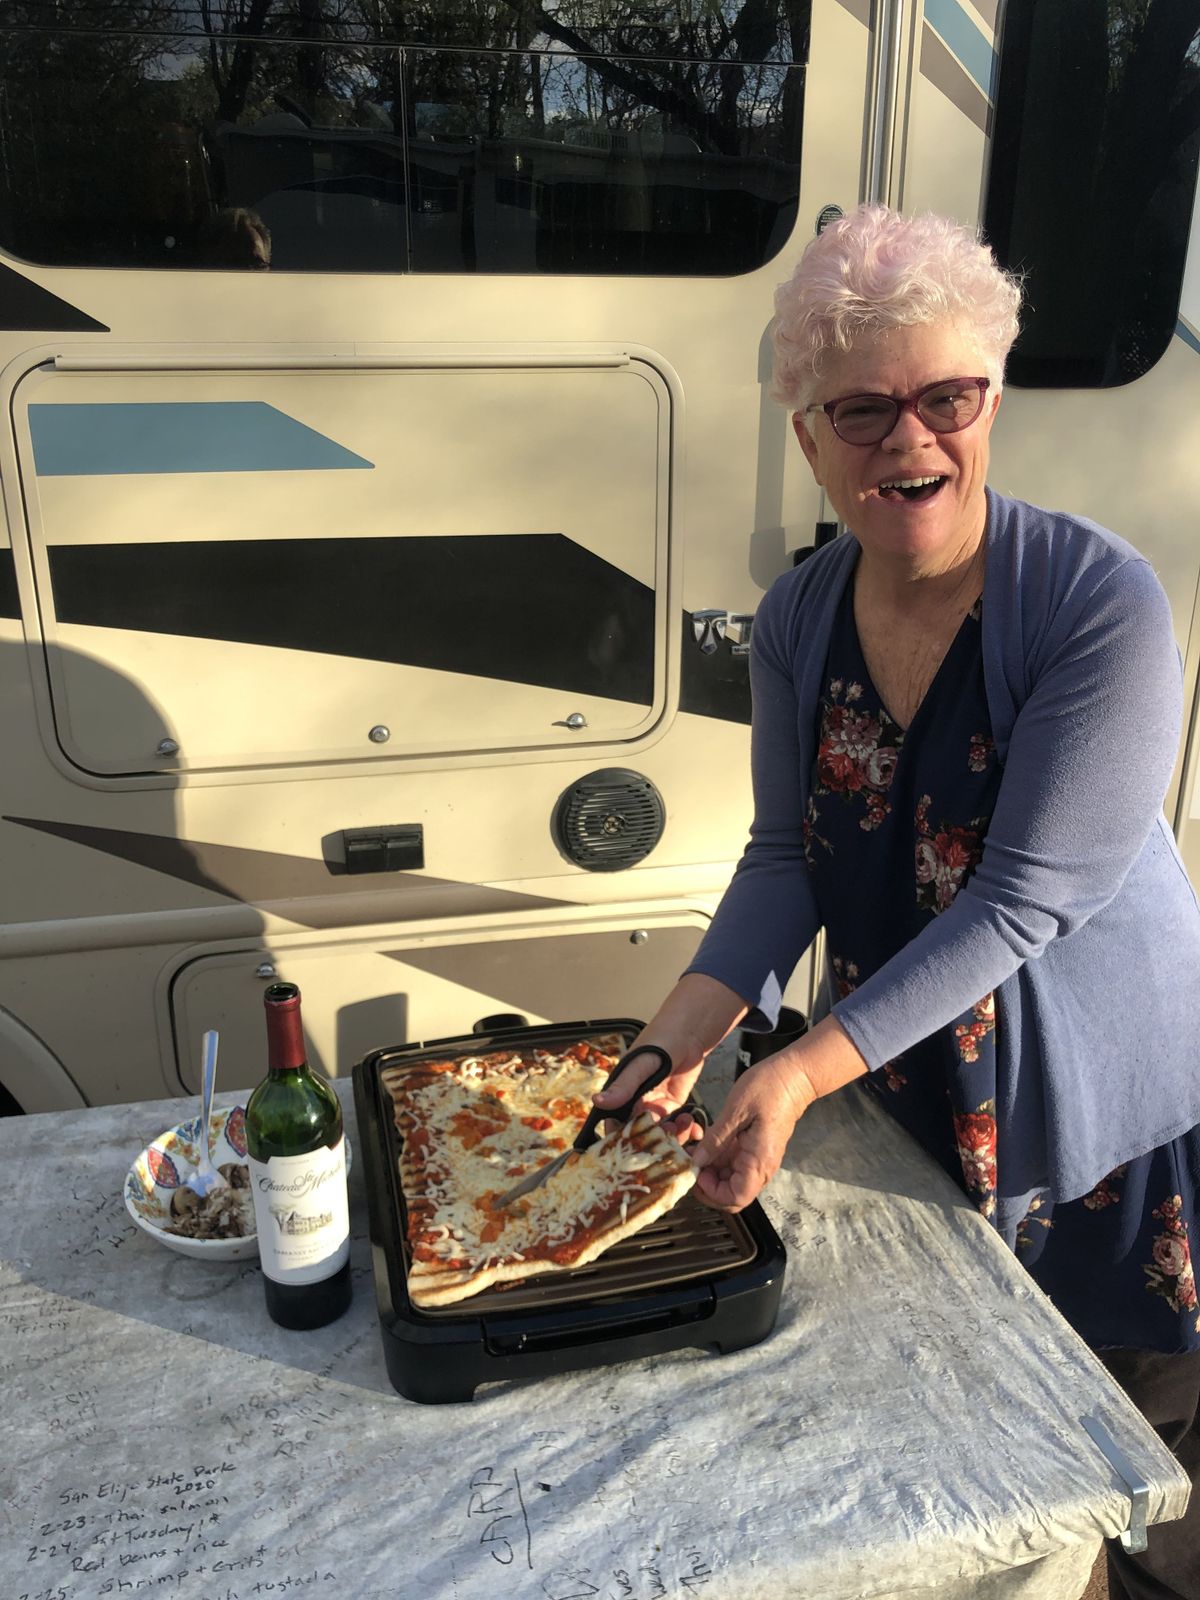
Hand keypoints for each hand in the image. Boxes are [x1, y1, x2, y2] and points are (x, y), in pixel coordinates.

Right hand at [591, 974, 748, 1142]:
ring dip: (671, 1138)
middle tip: (669, 1138)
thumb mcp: (642, 1062)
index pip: (613, 1123)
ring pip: (656, 1134)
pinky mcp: (671, 1106)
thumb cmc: (661, 1039)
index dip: (622, 1139)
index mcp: (621, 1091)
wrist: (691, 1031)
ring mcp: (653, 1105)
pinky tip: (693, 1127)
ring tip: (684, 1127)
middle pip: (636, 1134)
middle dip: (651, 1142)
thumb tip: (598, 1102)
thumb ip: (624, 1085)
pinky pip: (674, 1126)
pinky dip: (684, 1131)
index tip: (637, 1147)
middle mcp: (634, 1102)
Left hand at [692, 1053, 815, 1210]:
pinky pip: (735, 1165)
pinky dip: (719, 1161)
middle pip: (732, 1195)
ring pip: (732, 1181)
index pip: (735, 1198)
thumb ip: (716, 1140)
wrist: (795, 1075)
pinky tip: (706, 1146)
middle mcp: (761, 1167)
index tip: (697, 1173)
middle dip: (708, 1187)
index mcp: (758, 1161)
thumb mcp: (736, 1111)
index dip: (712, 1193)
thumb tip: (697, 1162)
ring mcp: (760, 1159)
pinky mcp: (756, 1149)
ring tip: (694, 1153)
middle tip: (691, 1166)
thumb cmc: (769, 1088)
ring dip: (712, 1173)